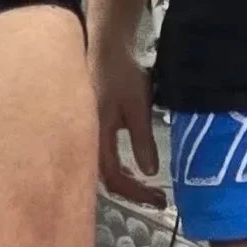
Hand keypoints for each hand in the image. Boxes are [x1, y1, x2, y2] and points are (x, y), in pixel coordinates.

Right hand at [94, 47, 165, 207]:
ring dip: (126, 181)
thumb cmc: (121, 75)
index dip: (136, 193)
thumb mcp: (137, 108)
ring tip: (148, 187)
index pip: (114, 178)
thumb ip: (142, 140)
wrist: (106, 48)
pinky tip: (132, 168)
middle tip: (157, 198)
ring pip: (103, 170)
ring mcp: (88, 135)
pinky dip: (119, 168)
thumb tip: (149, 173)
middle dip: (133, 192)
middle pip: (106, 179)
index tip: (159, 198)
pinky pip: (102, 158)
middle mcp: (87, 140)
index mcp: (96, 137)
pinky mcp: (91, 129)